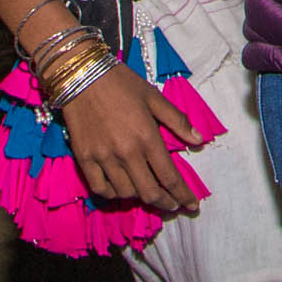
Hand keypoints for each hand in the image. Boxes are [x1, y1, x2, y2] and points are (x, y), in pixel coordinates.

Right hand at [58, 62, 214, 214]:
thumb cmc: (122, 84)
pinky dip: (114, 194)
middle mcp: (126, 153)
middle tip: (172, 205)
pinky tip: (122, 190)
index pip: (169, 177)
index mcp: (147, 137)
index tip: (192, 206)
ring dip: (141, 197)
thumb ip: (177, 121)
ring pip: (126, 193)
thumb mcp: (154, 97)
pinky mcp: (84, 159)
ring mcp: (103, 158)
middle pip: (149, 192)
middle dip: (165, 203)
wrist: (82, 75)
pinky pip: (101, 189)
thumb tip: (199, 141)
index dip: (183, 195)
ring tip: (148, 191)